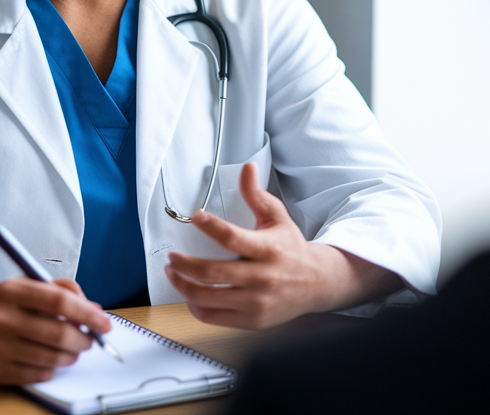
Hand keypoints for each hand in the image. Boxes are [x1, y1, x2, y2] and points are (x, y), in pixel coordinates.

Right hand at [0, 278, 111, 384]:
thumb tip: (94, 311)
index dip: (87, 313)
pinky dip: (51, 368)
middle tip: (90, 340)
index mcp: (10, 290)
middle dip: (83, 340)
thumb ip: (63, 290)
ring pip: (50, 358)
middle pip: (57, 334)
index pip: (58, 302)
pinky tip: (48, 358)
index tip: (104, 323)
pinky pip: (37, 375)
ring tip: (71, 349)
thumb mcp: (28, 284)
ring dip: (70, 356)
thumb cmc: (4, 303)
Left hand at [165, 163, 402, 328]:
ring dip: (183, 285)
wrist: (317, 283)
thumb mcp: (277, 218)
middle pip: (212, 273)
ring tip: (174, 273)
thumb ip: (257, 195)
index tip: (195, 217)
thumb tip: (246, 168)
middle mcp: (261, 277)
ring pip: (208, 298)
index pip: (231, 238)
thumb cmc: (292, 249)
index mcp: (267, 250)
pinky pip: (214, 317)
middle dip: (184, 264)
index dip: (210, 227)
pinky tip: (190, 295)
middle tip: (172, 256)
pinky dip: (196, 307)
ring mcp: (256, 302)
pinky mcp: (252, 320)